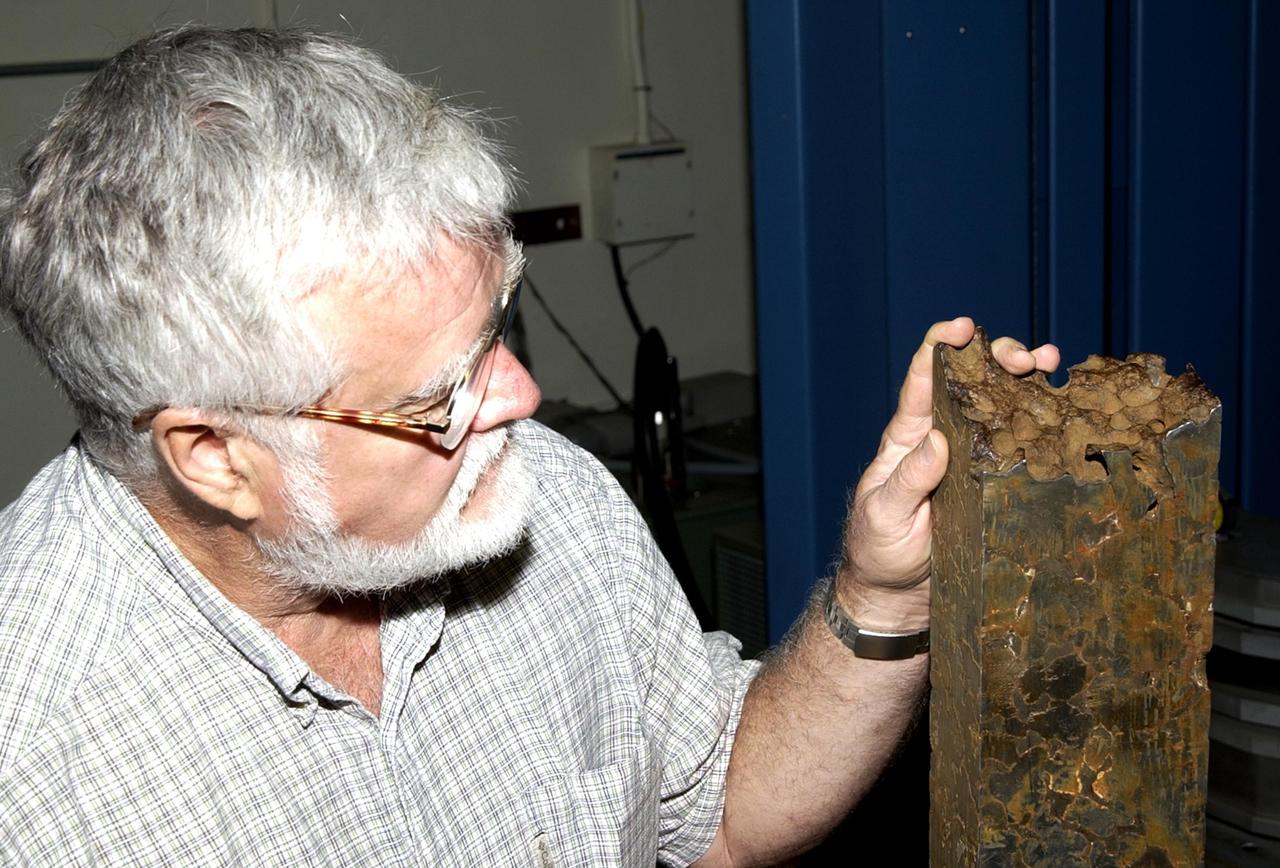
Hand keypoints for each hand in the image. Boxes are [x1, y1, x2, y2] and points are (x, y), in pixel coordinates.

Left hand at [837, 317, 1059, 627]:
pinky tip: (1066, 408)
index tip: (961, 328)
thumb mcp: (884, 515)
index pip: (923, 380)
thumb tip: (937, 441)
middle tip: (1024, 358)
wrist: (899, 596)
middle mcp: (944, 438)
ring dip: (1027, 380)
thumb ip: (908, 480)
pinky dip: (1044, 422)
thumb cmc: (880, 552)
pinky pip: (1022, 446)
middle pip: (973, 383)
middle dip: (998, 358)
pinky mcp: (997, 483)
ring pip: (1004, 408)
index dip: (941, 346)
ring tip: (1049, 364)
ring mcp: (974, 460)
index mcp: (909, 437)